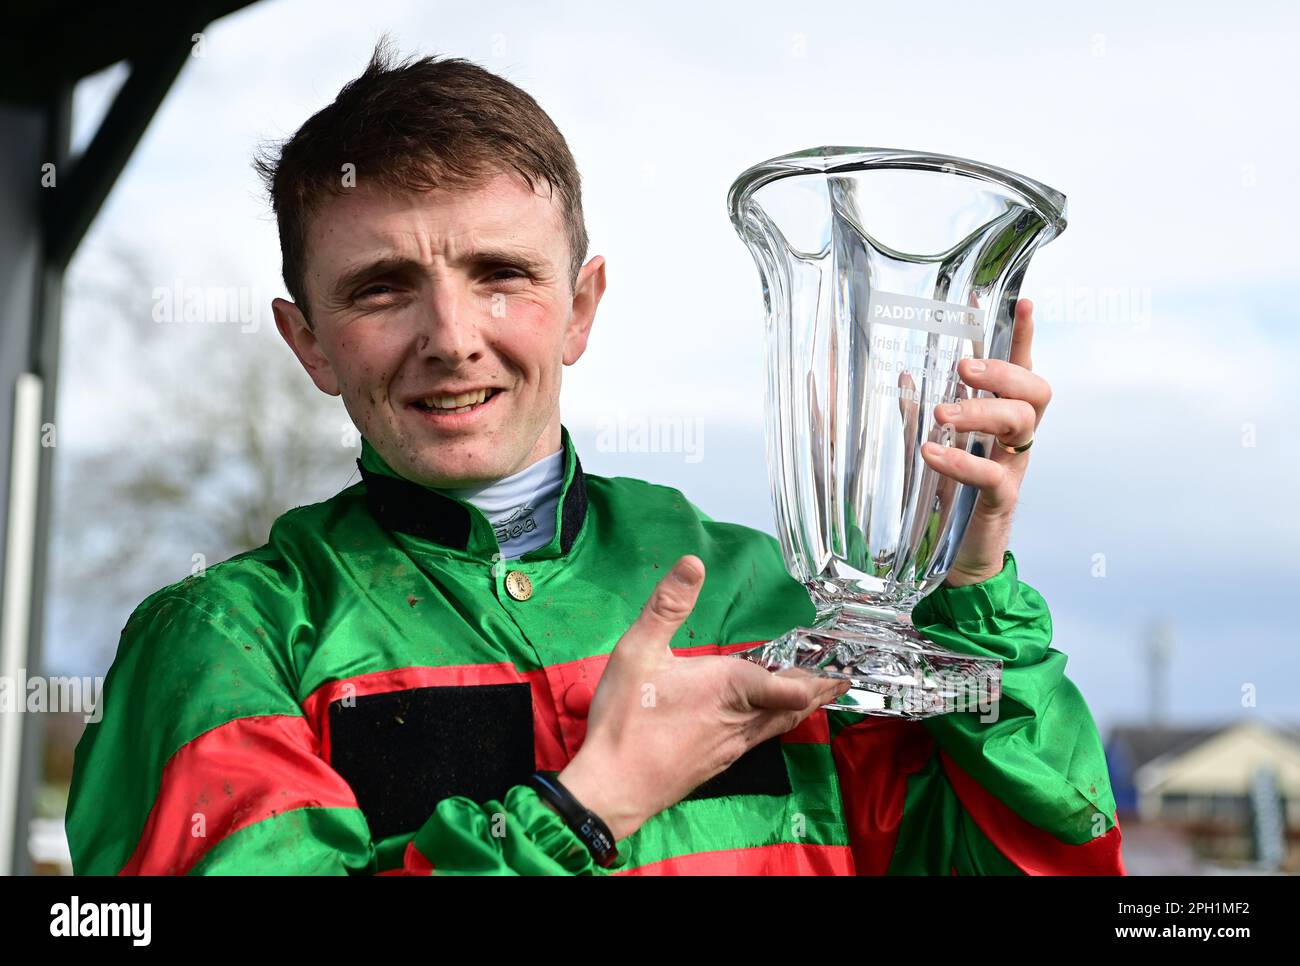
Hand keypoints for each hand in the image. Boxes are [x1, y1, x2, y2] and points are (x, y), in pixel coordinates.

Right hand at [553, 555, 849, 840]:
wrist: (613, 788)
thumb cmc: (626, 717)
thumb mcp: (639, 651)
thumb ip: (667, 605)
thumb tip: (694, 562)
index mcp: (729, 686)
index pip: (786, 683)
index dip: (814, 678)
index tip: (841, 671)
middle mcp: (740, 719)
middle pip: (792, 706)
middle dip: (817, 692)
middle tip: (840, 681)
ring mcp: (731, 746)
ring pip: (778, 726)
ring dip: (800, 709)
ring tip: (817, 698)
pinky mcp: (718, 764)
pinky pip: (759, 740)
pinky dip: (776, 725)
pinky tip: (766, 724)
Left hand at [920, 298, 1051, 586]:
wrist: (960, 559)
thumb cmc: (950, 496)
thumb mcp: (932, 444)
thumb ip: (919, 411)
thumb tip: (903, 372)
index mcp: (1001, 419)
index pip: (1021, 369)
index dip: (1024, 337)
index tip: (1022, 301)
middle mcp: (1015, 439)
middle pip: (1033, 392)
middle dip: (1002, 373)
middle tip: (962, 370)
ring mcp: (1013, 468)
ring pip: (1021, 424)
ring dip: (980, 412)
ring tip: (940, 414)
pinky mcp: (1001, 501)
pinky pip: (994, 475)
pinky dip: (962, 460)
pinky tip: (932, 453)